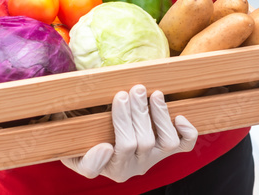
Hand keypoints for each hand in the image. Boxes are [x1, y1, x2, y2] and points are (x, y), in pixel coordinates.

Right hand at [61, 85, 197, 182]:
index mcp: (110, 168)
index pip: (120, 151)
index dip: (120, 129)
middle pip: (141, 142)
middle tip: (132, 90)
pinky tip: (178, 115)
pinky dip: (186, 130)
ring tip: (152, 93)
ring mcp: (154, 158)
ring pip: (165, 142)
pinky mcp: (168, 149)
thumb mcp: (72, 152)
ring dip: (159, 115)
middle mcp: (134, 166)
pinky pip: (185, 144)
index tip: (112, 116)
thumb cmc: (85, 141)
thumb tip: (105, 150)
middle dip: (136, 113)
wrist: (100, 139)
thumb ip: (83, 157)